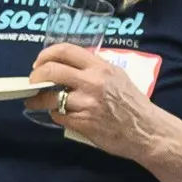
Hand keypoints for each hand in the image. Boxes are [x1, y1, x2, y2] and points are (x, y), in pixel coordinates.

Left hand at [31, 45, 181, 167]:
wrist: (148, 131)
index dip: (46, 55)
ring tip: (35, 102)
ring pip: (49, 98)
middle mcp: (93, 82)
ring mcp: (87, 103)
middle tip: (33, 83)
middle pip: (50, 71)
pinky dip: (57, 115)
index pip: (65, 51)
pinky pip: (59, 116)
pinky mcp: (83, 123)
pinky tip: (63, 116)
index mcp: (101, 68)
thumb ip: (95, 69)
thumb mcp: (118, 77)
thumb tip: (68, 66)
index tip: (39, 64)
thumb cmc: (134, 104)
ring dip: (38, 100)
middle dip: (35, 77)